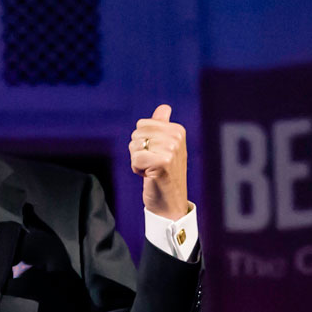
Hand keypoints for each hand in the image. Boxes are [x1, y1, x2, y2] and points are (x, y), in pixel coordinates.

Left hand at [130, 103, 190, 219]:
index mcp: (178, 130)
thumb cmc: (165, 175)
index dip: (143, 141)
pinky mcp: (163, 162)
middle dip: (139, 151)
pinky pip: (135, 159)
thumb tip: (164, 107)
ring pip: (134, 146)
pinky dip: (138, 170)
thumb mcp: (166, 147)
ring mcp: (171, 149)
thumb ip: (162, 125)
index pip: (142, 124)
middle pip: (136, 134)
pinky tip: (150, 176)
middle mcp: (176, 137)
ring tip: (152, 170)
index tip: (156, 154)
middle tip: (154, 164)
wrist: (170, 203)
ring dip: (138, 160)